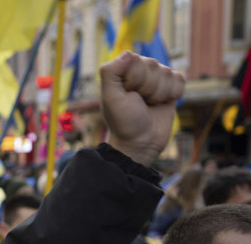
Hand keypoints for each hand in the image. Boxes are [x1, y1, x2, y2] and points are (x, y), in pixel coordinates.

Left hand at [100, 51, 185, 166]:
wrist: (141, 142)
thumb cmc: (123, 121)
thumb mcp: (110, 98)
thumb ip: (111, 73)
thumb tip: (127, 53)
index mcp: (122, 71)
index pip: (135, 60)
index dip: (133, 79)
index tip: (127, 94)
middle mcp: (140, 71)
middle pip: (153, 65)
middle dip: (147, 88)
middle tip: (138, 102)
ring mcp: (156, 78)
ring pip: (167, 73)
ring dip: (159, 94)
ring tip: (148, 105)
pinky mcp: (172, 87)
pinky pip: (180, 79)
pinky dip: (173, 93)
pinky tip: (162, 104)